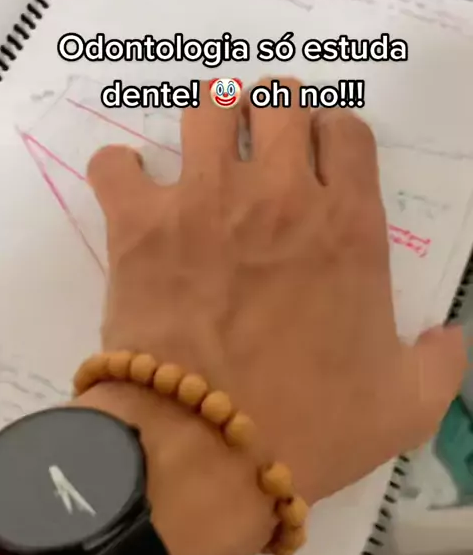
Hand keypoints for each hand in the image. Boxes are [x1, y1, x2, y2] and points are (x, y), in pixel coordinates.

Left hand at [88, 78, 465, 505]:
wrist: (209, 454)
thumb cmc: (312, 428)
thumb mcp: (406, 407)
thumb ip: (440, 363)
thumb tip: (449, 338)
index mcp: (348, 226)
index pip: (347, 130)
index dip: (335, 135)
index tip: (322, 159)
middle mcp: (279, 196)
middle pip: (278, 100)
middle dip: (275, 110)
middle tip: (264, 142)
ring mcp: (204, 203)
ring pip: (206, 107)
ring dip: (209, 120)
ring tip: (205, 153)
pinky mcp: (138, 226)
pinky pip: (115, 165)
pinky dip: (120, 172)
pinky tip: (131, 193)